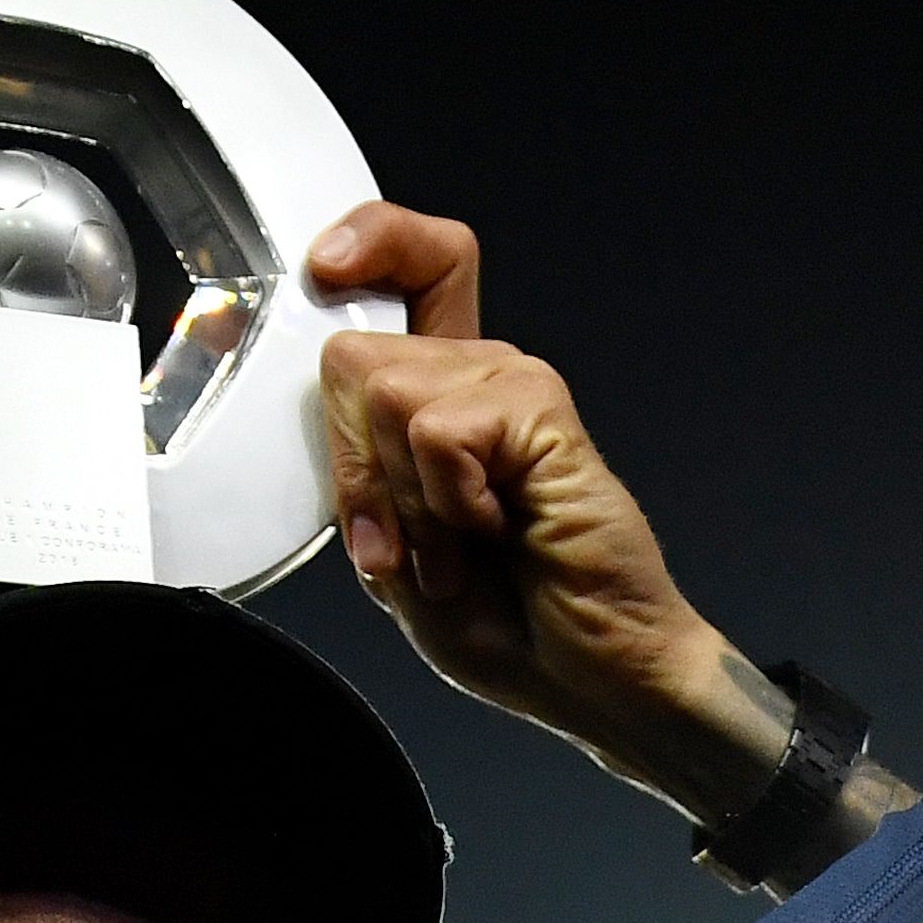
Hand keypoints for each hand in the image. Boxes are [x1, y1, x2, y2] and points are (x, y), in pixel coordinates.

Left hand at [310, 207, 761, 812]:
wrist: (596, 678)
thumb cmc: (512, 628)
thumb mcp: (390, 558)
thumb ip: (357, 477)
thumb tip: (326, 396)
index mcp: (443, 399)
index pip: (411, 270)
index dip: (369, 245)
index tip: (328, 271)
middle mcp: (480, 378)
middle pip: (354, 354)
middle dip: (357, 469)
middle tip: (413, 543)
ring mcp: (515, 388)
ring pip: (386, 394)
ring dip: (409, 502)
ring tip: (461, 550)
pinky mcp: (541, 412)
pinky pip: (438, 431)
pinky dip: (447, 503)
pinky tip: (498, 530)